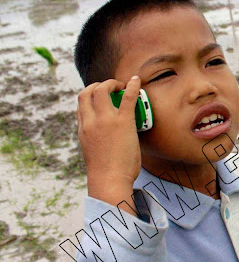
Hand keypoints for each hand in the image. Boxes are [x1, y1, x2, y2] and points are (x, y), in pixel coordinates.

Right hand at [76, 76, 141, 214]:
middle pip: (86, 92)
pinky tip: (136, 81)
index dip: (90, 98)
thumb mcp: (92, 151)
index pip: (80, 106)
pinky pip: (127, 98)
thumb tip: (106, 139)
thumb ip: (95, 139)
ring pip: (102, 90)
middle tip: (112, 87)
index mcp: (83, 129)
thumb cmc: (105, 172)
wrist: (109, 181)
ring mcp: (106, 120)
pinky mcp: (123, 122)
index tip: (100, 98)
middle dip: (98, 85)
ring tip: (122, 85)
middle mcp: (90, 122)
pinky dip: (132, 86)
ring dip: (112, 83)